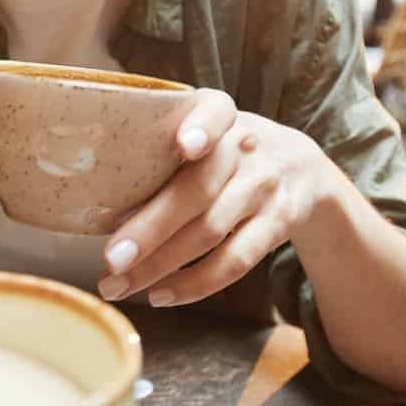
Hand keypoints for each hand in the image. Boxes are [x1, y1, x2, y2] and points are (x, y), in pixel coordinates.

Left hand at [97, 91, 340, 306]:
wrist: (298, 167)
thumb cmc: (223, 151)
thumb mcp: (204, 132)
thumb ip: (163, 158)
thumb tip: (106, 213)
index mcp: (220, 115)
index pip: (216, 111)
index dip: (202, 127)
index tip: (185, 145)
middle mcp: (246, 147)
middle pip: (198, 190)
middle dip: (150, 229)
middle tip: (111, 259)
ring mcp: (265, 187)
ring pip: (211, 231)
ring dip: (160, 265)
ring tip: (119, 285)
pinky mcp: (279, 223)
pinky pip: (236, 260)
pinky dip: (195, 283)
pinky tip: (161, 294)